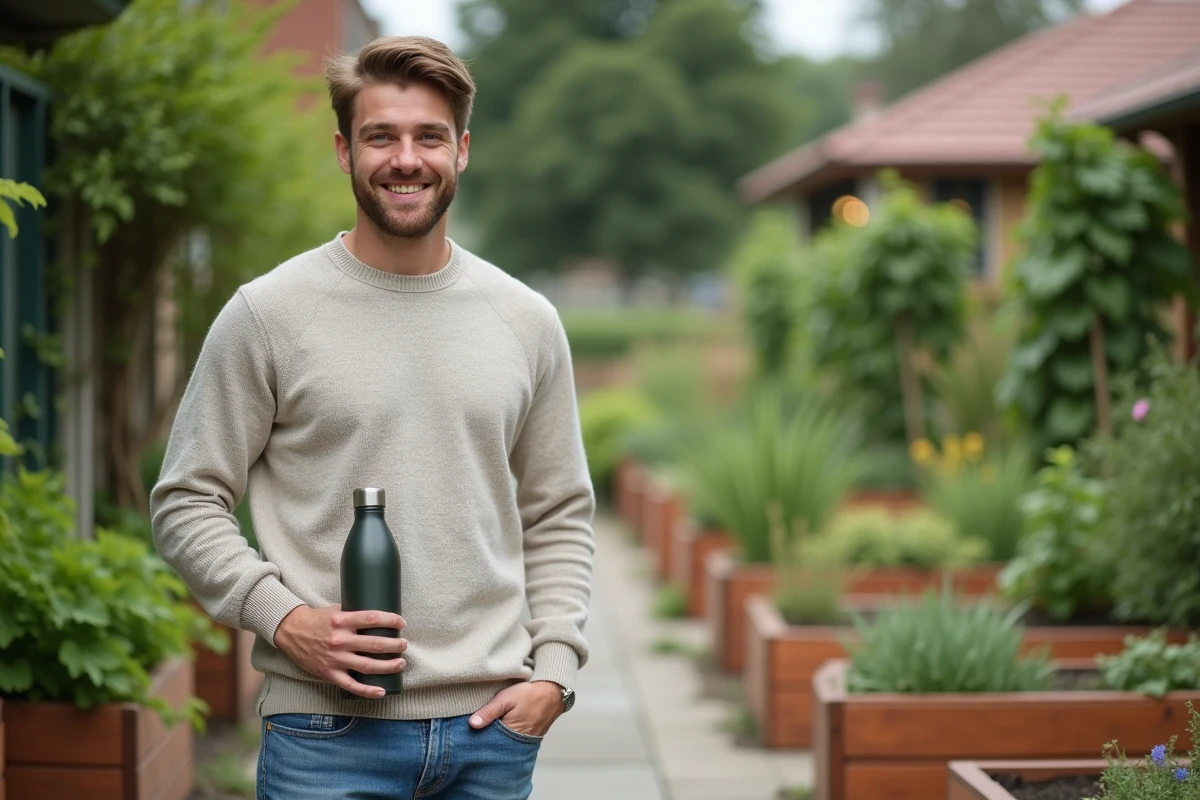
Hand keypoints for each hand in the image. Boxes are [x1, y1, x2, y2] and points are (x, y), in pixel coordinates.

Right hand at [274, 605, 406, 698]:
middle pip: (374, 644)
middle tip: (404, 644)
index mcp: (341, 620)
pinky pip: (351, 685)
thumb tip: (379, 617)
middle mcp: (339, 640)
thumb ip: (354, 614)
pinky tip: (382, 691)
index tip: (401, 623)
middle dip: (394, 645)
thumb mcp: (336, 610)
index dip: (390, 621)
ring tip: (401, 663)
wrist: (291, 631)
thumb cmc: (317, 619)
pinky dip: (368, 691)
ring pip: (367, 666)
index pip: (371, 619)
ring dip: (388, 666)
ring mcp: (334, 658)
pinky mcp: (329, 673)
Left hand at [469, 681, 563, 736]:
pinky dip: (504, 738)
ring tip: (486, 731)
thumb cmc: (529, 695)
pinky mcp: (526, 739)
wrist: (553, 693)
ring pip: (502, 745)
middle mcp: (516, 744)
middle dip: (484, 741)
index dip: (476, 739)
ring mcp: (522, 743)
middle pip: (494, 747)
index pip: (487, 744)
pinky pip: (511, 742)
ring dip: (494, 740)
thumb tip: (472, 724)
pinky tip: (499, 730)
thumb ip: (489, 711)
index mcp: (509, 735)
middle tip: (474, 732)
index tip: (467, 735)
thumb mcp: (506, 699)